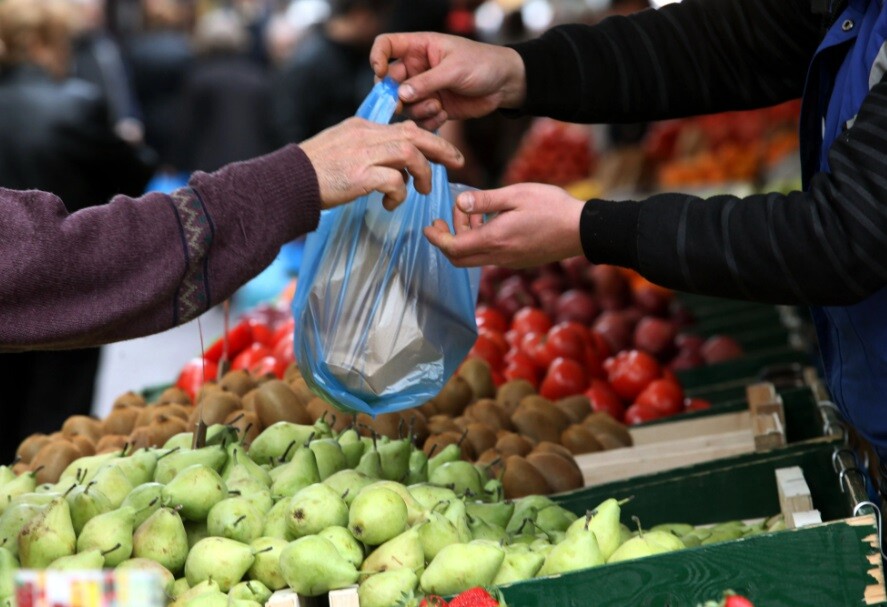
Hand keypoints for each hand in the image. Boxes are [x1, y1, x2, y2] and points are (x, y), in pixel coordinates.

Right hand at [300, 117, 463, 209]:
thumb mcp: (341, 149)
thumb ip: (366, 149)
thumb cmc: (312, 171)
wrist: (287, 182)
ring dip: (422, 174)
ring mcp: (363, 154)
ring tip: (422, 191)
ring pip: (410, 154)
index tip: (442, 151)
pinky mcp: (360, 175)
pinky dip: (399, 194)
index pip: (404, 127)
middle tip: (458, 162)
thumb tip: (394, 166)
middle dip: (441, 148)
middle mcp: (365, 136)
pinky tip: (390, 204)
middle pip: (415, 134)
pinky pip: (394, 181)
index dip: (428, 138)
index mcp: (362, 127)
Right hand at [370, 32, 525, 130]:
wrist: (505, 84)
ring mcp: (424, 89)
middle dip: (395, 96)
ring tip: (437, 107)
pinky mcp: (434, 107)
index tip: (381, 73)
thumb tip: (400, 94)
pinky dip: (428, 121)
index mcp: (419, 48)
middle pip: (389, 82)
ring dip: (417, 110)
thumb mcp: (454, 69)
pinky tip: (444, 115)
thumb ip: (427, 82)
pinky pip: (419, 119)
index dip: (377, 58)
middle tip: (403, 105)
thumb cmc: (482, 64)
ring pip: (404, 104)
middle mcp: (417, 68)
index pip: (386, 46)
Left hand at [425, 183, 583, 267]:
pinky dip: (481, 241)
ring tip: (474, 213)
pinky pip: (490, 256)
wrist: (582, 230)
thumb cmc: (552, 207)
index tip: (428, 226)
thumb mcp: (515, 195)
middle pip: (459, 259)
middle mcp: (499, 256)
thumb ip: (485, 201)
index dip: (436, 238)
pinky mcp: (519, 261)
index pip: (453, 248)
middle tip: (445, 219)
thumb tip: (459, 203)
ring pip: (475, 257)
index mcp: (495, 240)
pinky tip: (491, 222)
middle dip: (446, 240)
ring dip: (466, 238)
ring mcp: (509, 262)